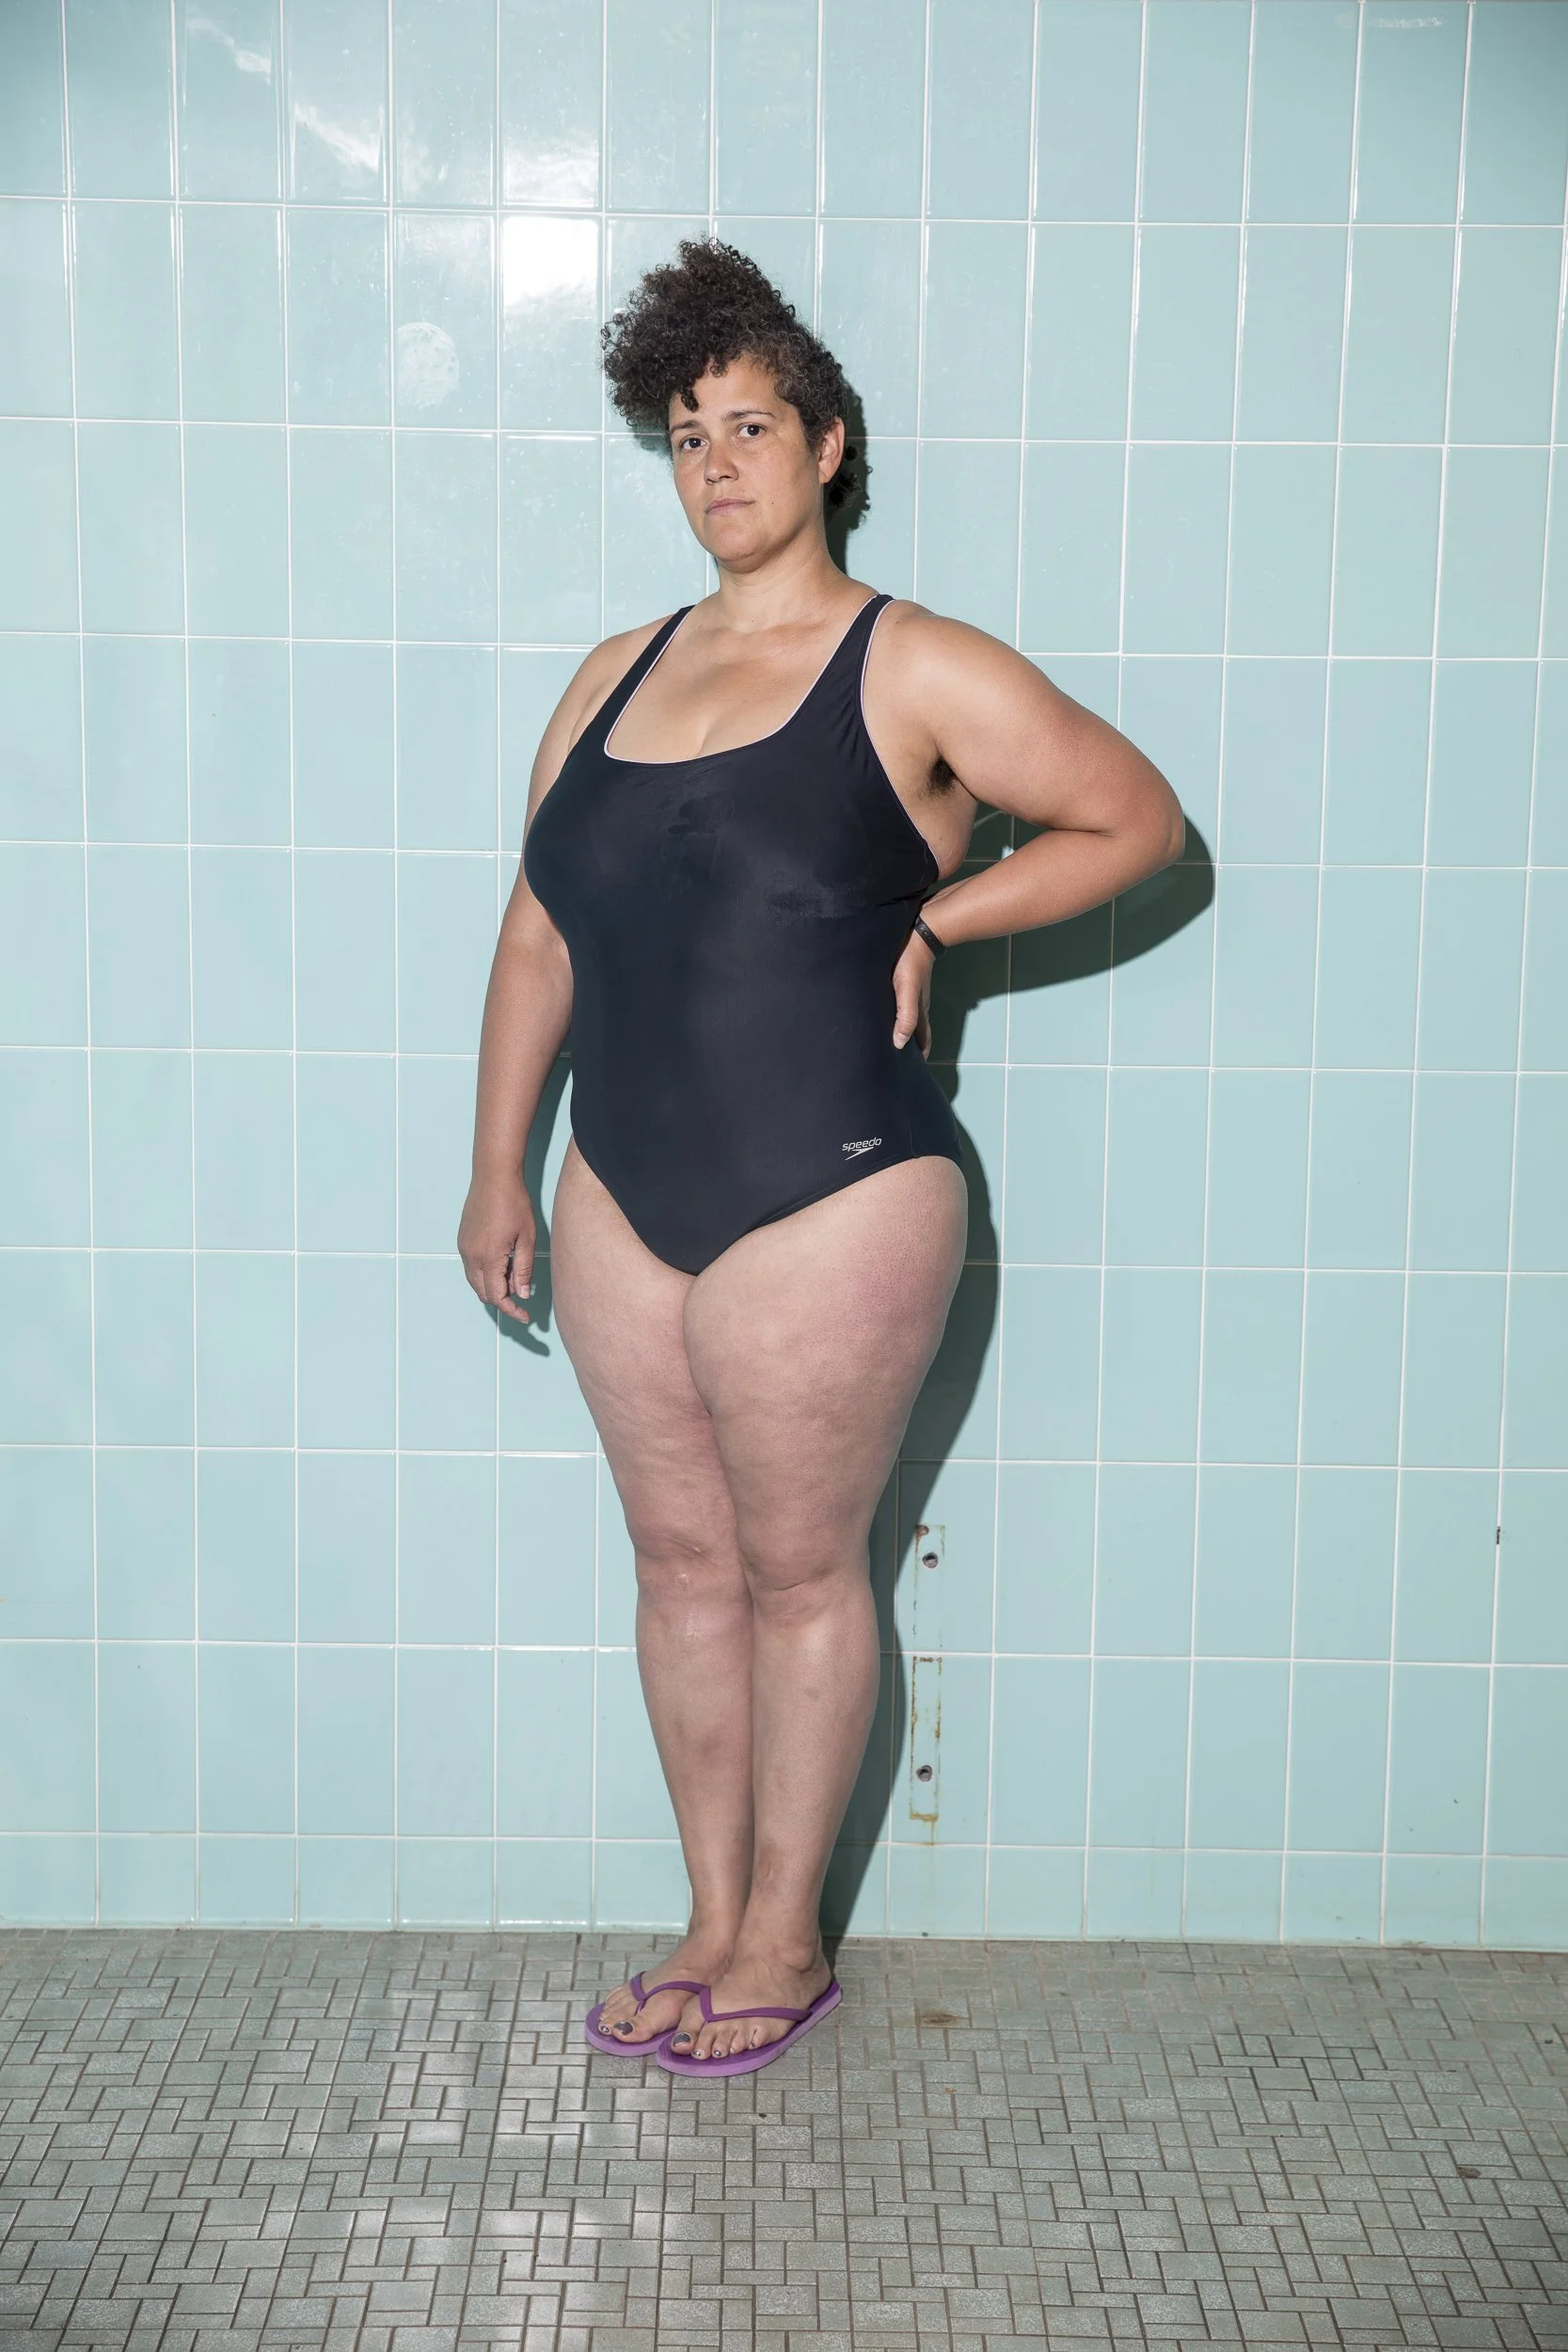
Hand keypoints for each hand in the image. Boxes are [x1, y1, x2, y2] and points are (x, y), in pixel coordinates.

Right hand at [457, 1171, 535, 1322]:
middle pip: (483, 1293)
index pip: (497, 1296)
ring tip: (514, 1276)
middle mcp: (470, 1256)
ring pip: (475, 1282)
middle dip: (502, 1300)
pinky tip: (503, 1263)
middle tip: (523, 1296)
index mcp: (488, 1258)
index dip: (512, 1310)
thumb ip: (524, 1269)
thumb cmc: (514, 1203)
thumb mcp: (527, 1238)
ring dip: (493, 1287)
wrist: (493, 1176)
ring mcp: (464, 1248)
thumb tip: (522, 1294)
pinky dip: (485, 1274)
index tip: (526, 1317)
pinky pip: (471, 1267)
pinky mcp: (462, 1240)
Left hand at [892, 928, 936, 1056]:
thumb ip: (905, 1016)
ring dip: (899, 1032)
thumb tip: (899, 1044)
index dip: (918, 1057)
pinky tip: (882, 1016)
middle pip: (914, 1033)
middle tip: (894, 1062)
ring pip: (906, 1020)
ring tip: (886, 1043)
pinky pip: (900, 1006)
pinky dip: (894, 1017)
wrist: (918, 933)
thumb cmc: (910, 962)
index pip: (921, 1041)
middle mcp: (916, 1006)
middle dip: (907, 1048)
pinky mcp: (904, 984)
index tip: (910, 1072)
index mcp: (919, 1012)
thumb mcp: (907, 990)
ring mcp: (911, 995)